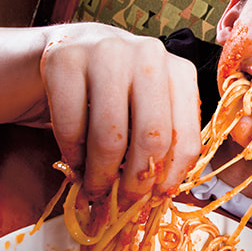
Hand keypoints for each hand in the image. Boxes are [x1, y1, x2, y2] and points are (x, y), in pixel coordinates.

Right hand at [40, 24, 202, 200]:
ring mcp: (106, 52)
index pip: (186, 137)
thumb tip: (157, 196)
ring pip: (109, 135)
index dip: (171, 177)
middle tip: (122, 203)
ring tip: (95, 187)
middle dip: (135, 181)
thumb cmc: (117, 89)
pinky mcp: (65, 59)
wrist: (71, 47)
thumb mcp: (148, 106)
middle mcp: (149, 55)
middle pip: (152, 137)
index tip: (154, 198)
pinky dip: (71, 154)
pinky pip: (70, 125)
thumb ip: (161, 141)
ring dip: (100, 174)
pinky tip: (74, 161)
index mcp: (180, 71)